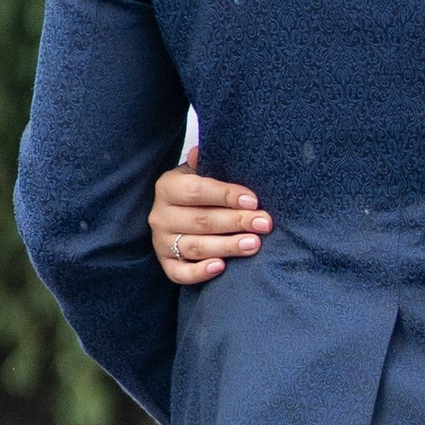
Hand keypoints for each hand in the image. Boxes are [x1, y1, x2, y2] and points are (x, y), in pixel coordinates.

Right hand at [150, 139, 270, 286]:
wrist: (178, 213)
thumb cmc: (197, 192)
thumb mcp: (199, 172)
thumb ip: (206, 164)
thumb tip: (201, 151)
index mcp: (167, 187)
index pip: (197, 191)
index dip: (226, 196)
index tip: (254, 201)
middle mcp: (160, 215)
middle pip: (201, 221)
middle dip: (236, 222)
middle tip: (264, 223)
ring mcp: (162, 242)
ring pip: (195, 247)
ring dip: (227, 246)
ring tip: (254, 244)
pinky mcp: (166, 264)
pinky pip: (180, 273)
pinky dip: (200, 272)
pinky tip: (222, 267)